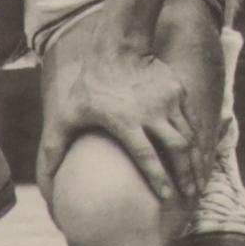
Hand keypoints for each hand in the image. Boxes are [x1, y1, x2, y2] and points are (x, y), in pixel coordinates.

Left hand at [39, 27, 198, 204]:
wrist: (119, 46)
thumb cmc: (88, 87)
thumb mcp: (65, 117)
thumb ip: (53, 152)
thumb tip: (45, 188)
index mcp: (126, 121)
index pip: (147, 155)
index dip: (158, 178)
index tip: (166, 198)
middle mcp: (152, 112)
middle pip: (177, 147)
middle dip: (187, 173)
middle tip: (192, 196)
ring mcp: (169, 100)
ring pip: (189, 135)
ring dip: (196, 160)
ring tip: (199, 181)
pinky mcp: (179, 91)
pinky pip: (192, 121)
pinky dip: (198, 141)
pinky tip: (199, 155)